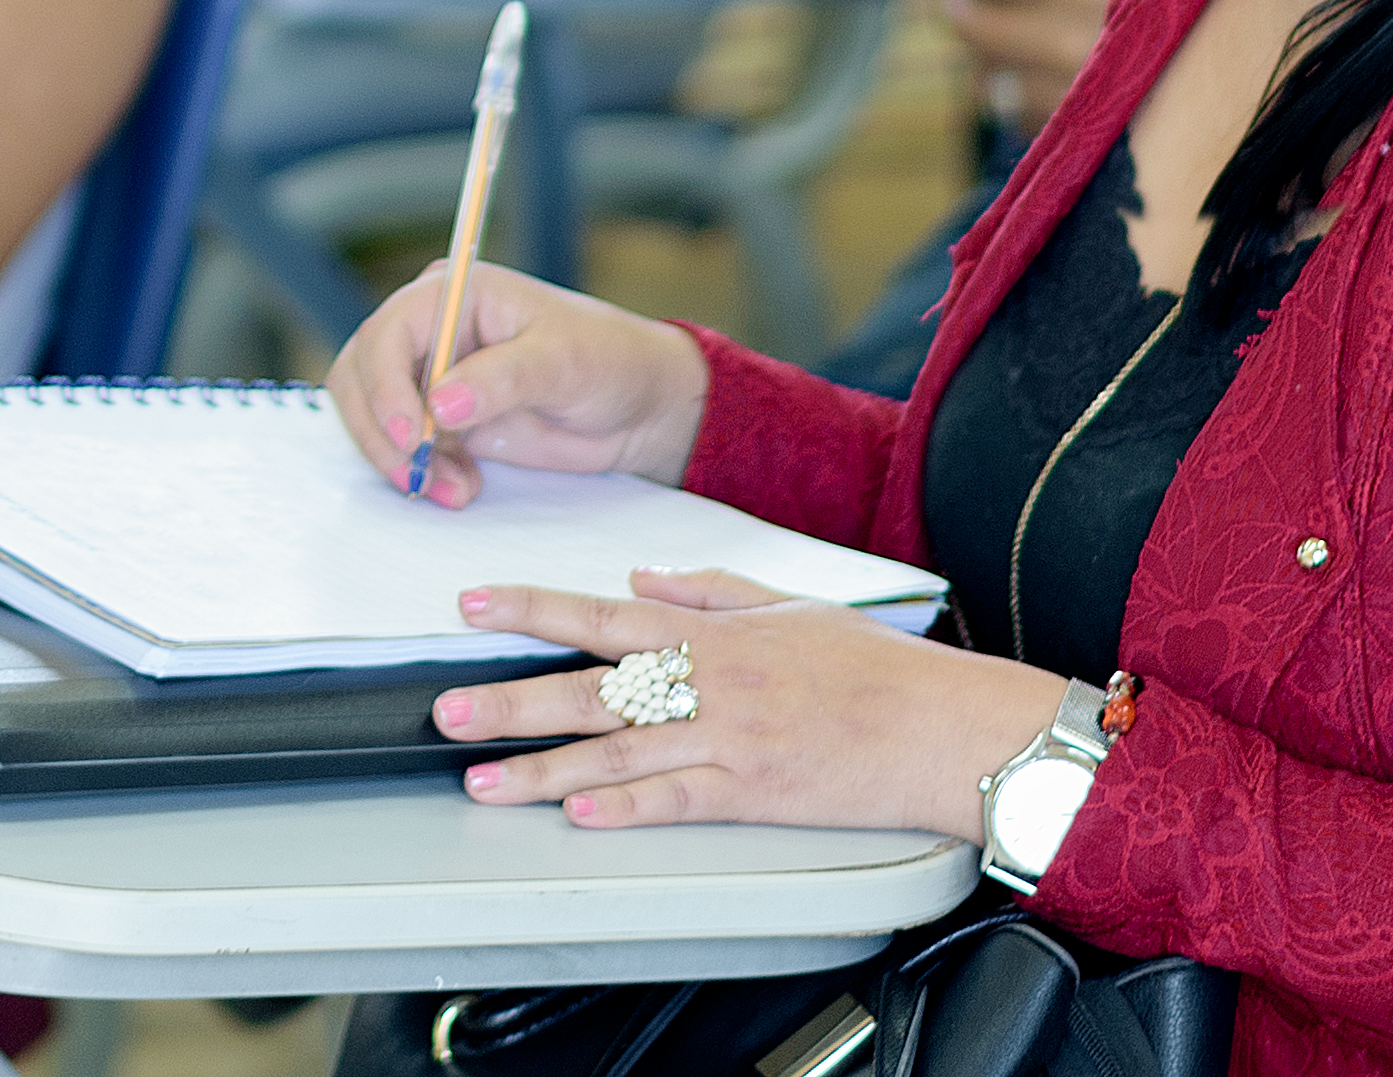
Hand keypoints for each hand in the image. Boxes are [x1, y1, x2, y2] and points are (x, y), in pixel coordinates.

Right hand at [326, 261, 705, 506]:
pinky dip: (421, 474)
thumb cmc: (607, 361)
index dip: (384, 385)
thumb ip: (500, 379)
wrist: (636, 409)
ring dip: (400, 460)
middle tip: (419, 476)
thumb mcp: (560, 362)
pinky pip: (403, 449)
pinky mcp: (441, 420)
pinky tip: (460, 488)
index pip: (387, 333)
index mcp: (452, 294)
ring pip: (372, 417)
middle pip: (361, 375)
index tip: (412, 436)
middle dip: (384, 432)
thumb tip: (440, 404)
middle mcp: (429, 330)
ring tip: (452, 490)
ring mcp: (430, 377)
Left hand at [429, 567, 1064, 840]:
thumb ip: (708, 589)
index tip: (472, 605)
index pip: (601, 616)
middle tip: (449, 710)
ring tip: (484, 780)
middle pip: (593, 691)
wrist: (943, 726)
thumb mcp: (789, 605)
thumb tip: (640, 578)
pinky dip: (624, 809)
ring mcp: (730, 743)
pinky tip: (577, 814)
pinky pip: (677, 802)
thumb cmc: (876, 669)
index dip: (531, 609)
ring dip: (543, 768)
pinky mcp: (755, 796)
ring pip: (619, 754)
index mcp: (713, 634)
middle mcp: (711, 685)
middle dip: (512, 699)